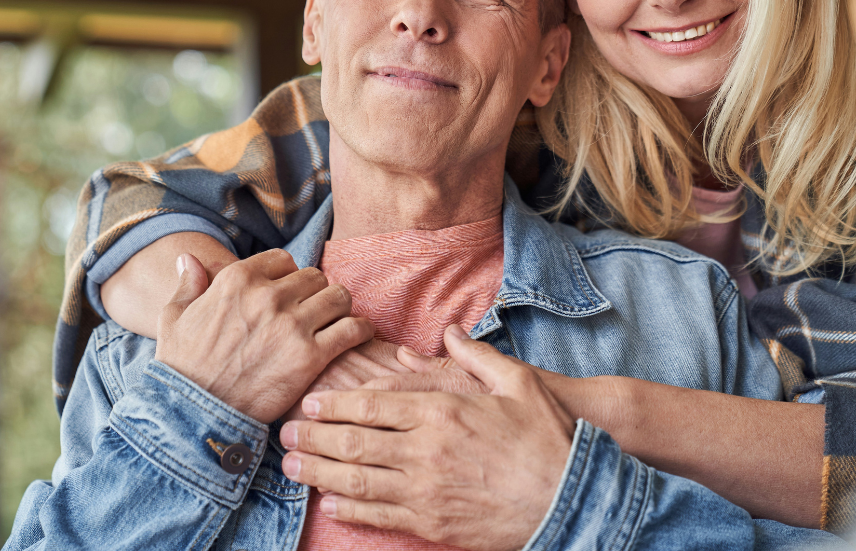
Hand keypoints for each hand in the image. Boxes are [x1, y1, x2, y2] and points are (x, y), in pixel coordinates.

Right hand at [155, 250, 373, 423]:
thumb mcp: (174, 320)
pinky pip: (352, 329)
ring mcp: (291, 325)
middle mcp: (267, 295)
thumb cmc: (182, 369)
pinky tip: (356, 336)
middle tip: (315, 313)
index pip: (283, 260)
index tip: (290, 294)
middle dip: (316, 293)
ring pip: (338, 296)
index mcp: (237, 279)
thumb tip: (187, 257)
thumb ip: (188, 285)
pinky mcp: (310, 356)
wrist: (194, 416)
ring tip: (335, 323)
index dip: (289, 276)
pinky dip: (360, 330)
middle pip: (314, 277)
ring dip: (339, 308)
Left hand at [278, 325, 574, 550]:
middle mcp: (427, 451)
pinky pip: (380, 517)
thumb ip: (476, 355)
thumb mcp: (517, 383)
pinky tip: (329, 502)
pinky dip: (349, 509)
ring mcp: (427, 491)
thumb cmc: (547, 437)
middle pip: (354, 442)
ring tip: (291, 466)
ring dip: (318, 473)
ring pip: (357, 481)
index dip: (333, 405)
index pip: (372, 405)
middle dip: (313, 437)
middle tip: (283, 433)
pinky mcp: (434, 525)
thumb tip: (450, 331)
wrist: (572, 499)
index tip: (308, 403)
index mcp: (442, 411)